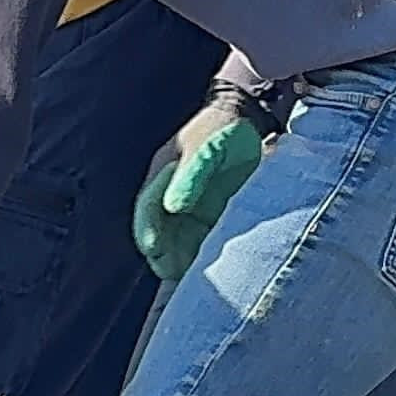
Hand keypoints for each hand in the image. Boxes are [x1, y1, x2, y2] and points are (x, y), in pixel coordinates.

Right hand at [132, 92, 268, 280]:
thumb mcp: (205, 148)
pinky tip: (223, 270)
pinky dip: (209, 263)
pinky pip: (204, 252)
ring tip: (204, 275)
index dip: (147, 231)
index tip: (154, 246)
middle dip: (166, 257)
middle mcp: (171, 201)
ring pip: (179, 252)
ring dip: (187, 265)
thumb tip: (173, 208)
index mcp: (162, 180)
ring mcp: (191, 214)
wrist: (250, 120)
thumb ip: (190, 176)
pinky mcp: (212, 223)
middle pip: (158, 242)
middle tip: (184, 269)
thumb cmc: (223, 129)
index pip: (145, 213)